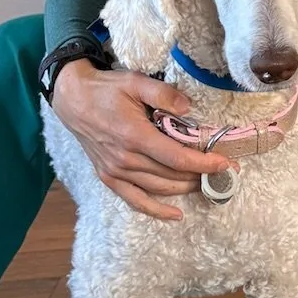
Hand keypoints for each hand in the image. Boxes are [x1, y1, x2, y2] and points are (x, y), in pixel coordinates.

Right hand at [49, 60, 233, 220]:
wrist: (72, 100)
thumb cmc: (106, 90)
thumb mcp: (135, 82)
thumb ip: (163, 93)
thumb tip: (188, 107)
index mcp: (135, 136)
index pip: (177, 157)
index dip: (204, 163)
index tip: (225, 163)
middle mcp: (126, 158)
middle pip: (172, 175)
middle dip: (201, 175)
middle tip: (223, 171)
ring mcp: (116, 171)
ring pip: (159, 188)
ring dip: (186, 188)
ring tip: (207, 182)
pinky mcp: (109, 177)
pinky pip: (135, 200)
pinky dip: (156, 210)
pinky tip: (175, 215)